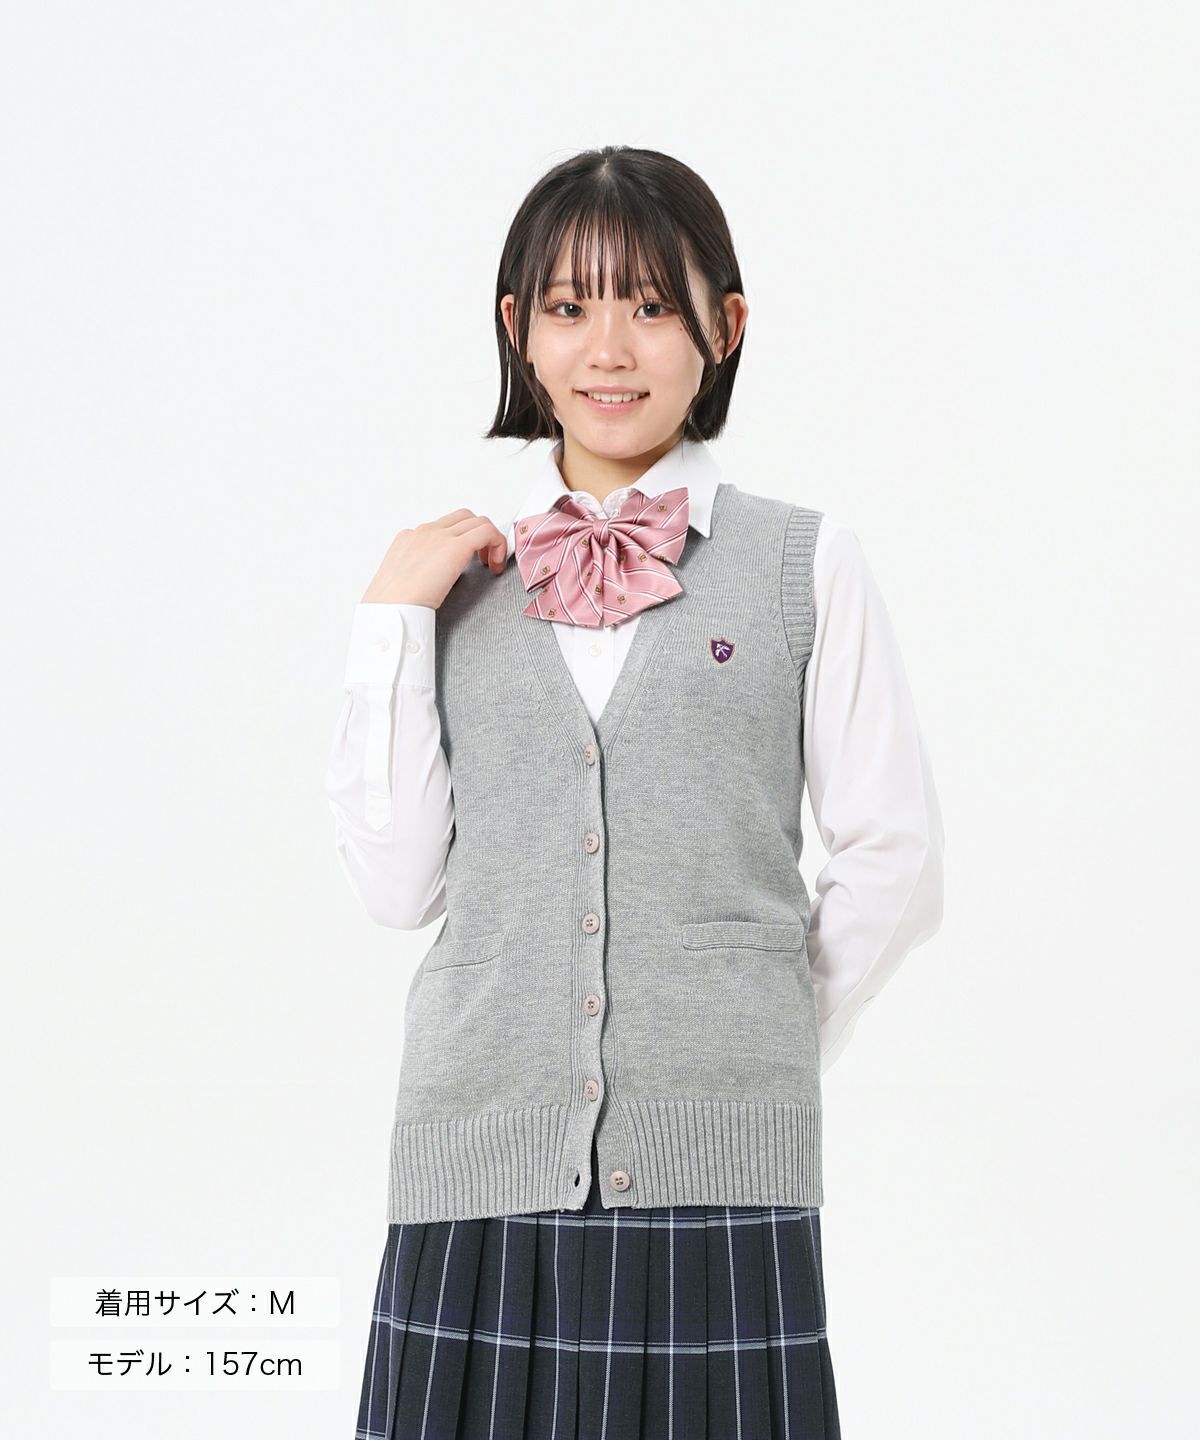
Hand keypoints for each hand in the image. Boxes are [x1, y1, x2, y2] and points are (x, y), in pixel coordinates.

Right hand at [360, 509, 508, 607]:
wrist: (390, 609)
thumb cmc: (392, 604)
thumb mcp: (400, 582)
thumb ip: (415, 574)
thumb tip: (427, 582)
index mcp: (409, 539)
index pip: (443, 527)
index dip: (461, 539)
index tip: (467, 559)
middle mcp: (424, 532)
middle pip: (463, 518)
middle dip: (478, 535)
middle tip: (483, 560)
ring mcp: (440, 536)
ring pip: (477, 521)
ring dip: (490, 540)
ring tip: (491, 564)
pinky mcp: (455, 547)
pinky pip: (487, 532)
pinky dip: (498, 545)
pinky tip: (496, 566)